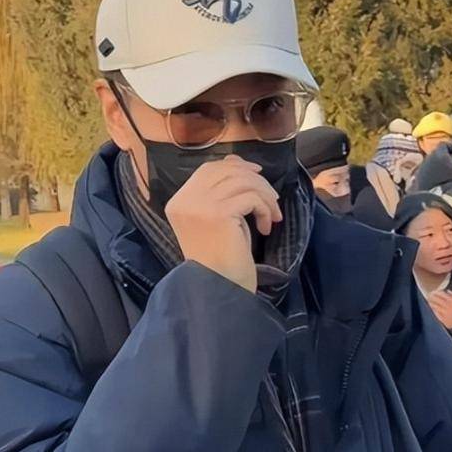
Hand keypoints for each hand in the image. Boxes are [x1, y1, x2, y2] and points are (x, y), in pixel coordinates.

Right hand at [165, 156, 281, 292]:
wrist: (218, 290)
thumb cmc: (220, 260)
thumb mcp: (217, 220)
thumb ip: (221, 192)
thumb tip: (237, 162)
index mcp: (178, 201)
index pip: (208, 169)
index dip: (236, 166)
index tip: (257, 174)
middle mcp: (185, 200)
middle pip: (226, 170)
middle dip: (255, 179)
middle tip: (272, 198)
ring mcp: (199, 206)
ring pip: (243, 181)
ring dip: (265, 196)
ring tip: (272, 216)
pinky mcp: (218, 214)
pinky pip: (251, 198)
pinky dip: (264, 210)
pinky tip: (265, 228)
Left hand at [428, 290, 451, 328]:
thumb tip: (446, 290)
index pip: (442, 294)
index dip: (436, 292)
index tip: (432, 292)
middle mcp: (449, 306)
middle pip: (437, 299)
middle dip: (431, 297)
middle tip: (428, 296)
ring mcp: (446, 313)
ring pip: (435, 306)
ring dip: (431, 303)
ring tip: (429, 302)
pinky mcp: (443, 319)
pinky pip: (436, 313)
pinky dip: (433, 310)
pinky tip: (432, 308)